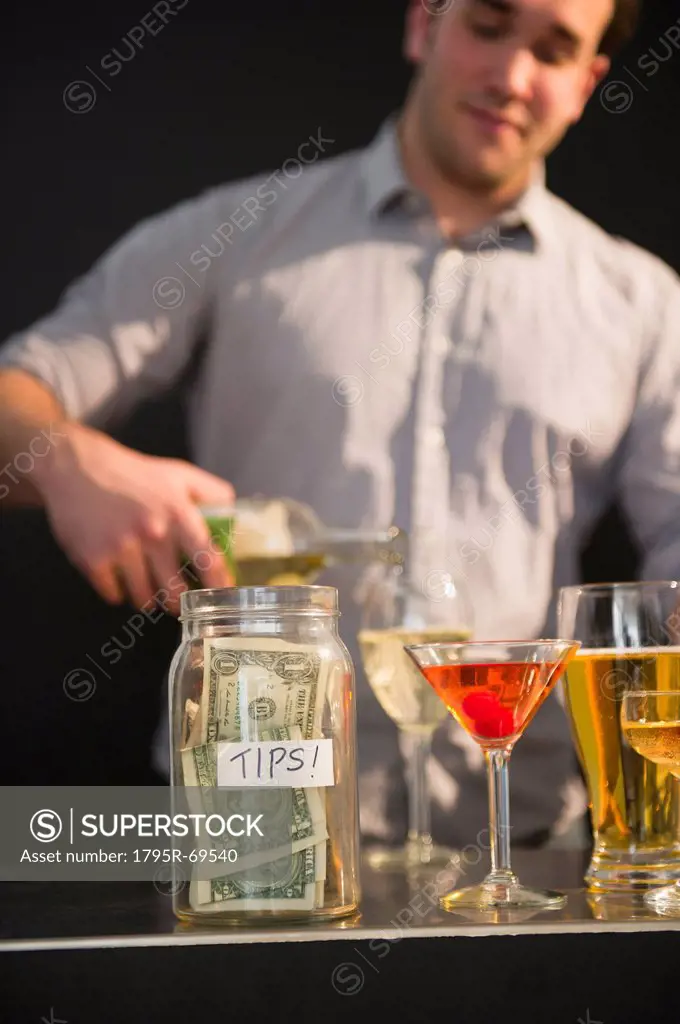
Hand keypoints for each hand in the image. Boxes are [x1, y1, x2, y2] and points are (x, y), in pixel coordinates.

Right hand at [34, 422, 234, 613]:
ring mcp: (122, 548)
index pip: (209, 560)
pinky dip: (117, 592)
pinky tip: (119, 578)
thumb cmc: (134, 473)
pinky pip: (113, 594)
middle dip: (178, 602)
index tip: (222, 598)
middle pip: (175, 592)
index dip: (219, 585)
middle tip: (178, 601)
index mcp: (179, 514)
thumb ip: (213, 493)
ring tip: (148, 589)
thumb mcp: (180, 474)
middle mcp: (153, 533)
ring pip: (144, 598)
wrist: (78, 467)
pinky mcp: (93, 559)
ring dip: (148, 599)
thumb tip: (235, 515)